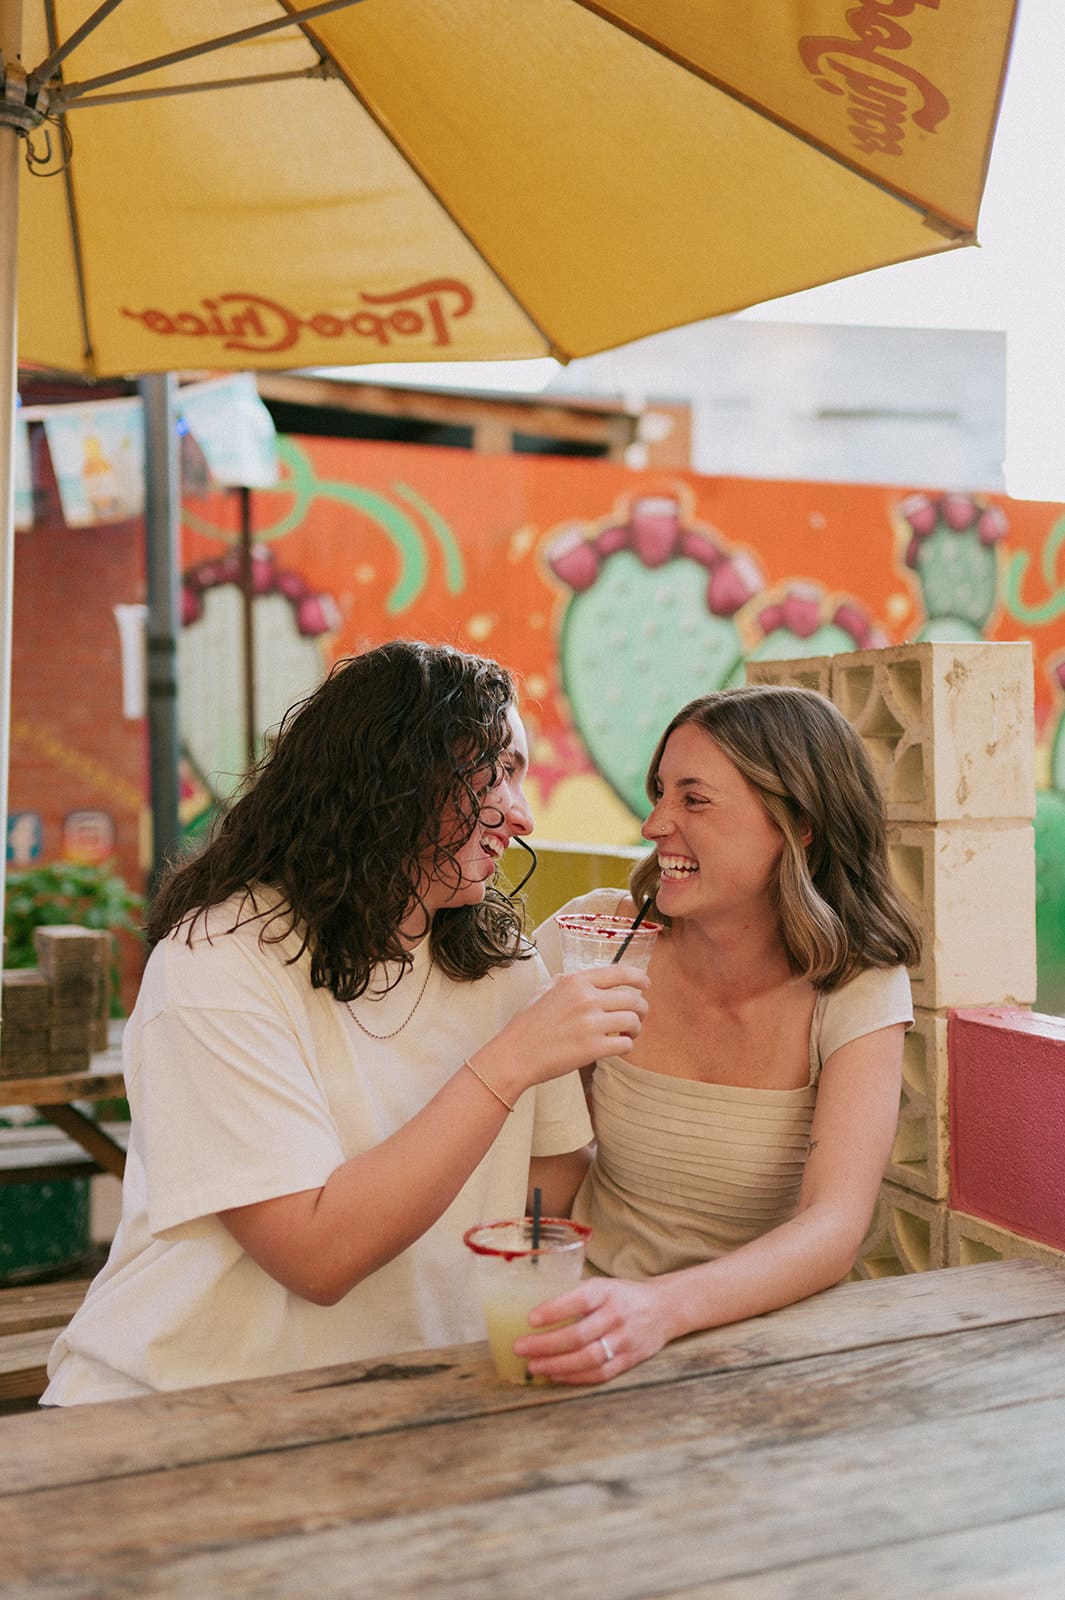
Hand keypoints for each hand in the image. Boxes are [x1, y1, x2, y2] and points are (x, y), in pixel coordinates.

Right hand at [480, 966, 649, 1098]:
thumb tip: (585, 979)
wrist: (515, 1054)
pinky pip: (626, 1044)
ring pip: (633, 1021)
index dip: (639, 977)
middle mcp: (586, 998)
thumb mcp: (544, 990)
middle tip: (638, 1016)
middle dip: (641, 1008)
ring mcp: (591, 1023)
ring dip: (636, 1028)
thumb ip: (566, 981)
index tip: (646, 984)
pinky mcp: (594, 1048)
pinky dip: (626, 1046)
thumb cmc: (526, 1024)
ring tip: (628, 1033)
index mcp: (576, 981)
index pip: (620, 972)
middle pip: (633, 998)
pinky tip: (618, 1047)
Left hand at [513, 1274, 671, 1383]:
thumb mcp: (602, 1285)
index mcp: (607, 1291)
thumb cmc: (622, 1296)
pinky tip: (555, 1375)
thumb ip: (575, 1296)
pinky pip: (599, 1373)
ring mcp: (624, 1340)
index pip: (579, 1300)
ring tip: (534, 1366)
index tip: (531, 1319)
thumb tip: (533, 1310)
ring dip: (557, 1365)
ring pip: (588, 1358)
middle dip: (546, 1344)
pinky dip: (575, 1377)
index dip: (554, 1310)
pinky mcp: (629, 1360)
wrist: (664, 1308)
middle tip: (521, 1348)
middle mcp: (616, 1315)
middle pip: (579, 1335)